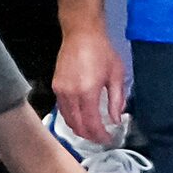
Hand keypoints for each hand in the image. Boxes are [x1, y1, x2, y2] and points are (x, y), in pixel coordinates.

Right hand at [51, 20, 127, 145]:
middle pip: (78, 126)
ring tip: (91, 131)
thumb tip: (116, 119)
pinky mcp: (56, 86)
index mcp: (87, 92)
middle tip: (100, 138)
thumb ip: (116, 100)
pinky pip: (62, 109)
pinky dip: (71, 118)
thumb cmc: (101, 50)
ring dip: (79, 129)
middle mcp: (71, 94)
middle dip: (89, 136)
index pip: (92, 124)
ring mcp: (60, 90)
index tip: (108, 139)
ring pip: (68, 120)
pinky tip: (81, 118)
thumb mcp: (116, 75)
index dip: (100, 136)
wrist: (81, 33)